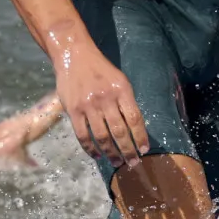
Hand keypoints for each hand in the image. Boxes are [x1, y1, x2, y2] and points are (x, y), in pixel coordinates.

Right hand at [53, 45, 148, 168]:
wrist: (74, 55)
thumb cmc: (100, 69)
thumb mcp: (119, 80)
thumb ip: (126, 102)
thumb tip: (135, 128)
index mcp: (121, 90)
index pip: (134, 118)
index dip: (140, 136)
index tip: (144, 150)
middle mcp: (106, 98)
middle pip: (120, 131)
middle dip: (128, 150)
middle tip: (133, 163)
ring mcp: (88, 105)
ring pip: (102, 136)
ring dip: (111, 153)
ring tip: (117, 163)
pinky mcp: (73, 110)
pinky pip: (83, 135)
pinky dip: (90, 148)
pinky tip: (97, 155)